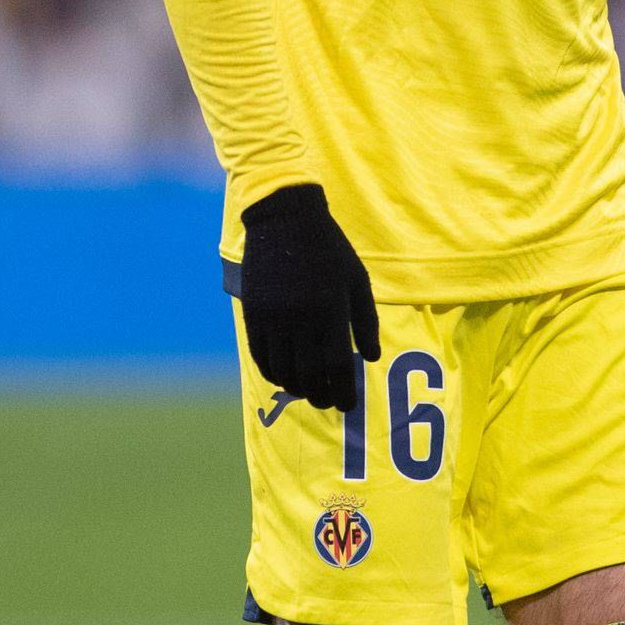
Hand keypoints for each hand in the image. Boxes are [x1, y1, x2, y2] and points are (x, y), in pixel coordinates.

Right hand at [237, 183, 380, 411]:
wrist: (284, 218)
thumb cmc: (329, 249)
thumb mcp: (357, 279)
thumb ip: (366, 321)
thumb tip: (370, 358)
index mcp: (331, 309)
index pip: (338, 366)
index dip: (343, 391)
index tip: (348, 405)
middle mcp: (300, 317)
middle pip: (309, 375)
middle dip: (321, 396)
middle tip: (328, 402)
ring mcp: (273, 316)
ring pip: (282, 370)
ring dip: (296, 388)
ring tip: (308, 391)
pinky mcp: (254, 312)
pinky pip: (260, 356)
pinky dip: (272, 373)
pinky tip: (284, 377)